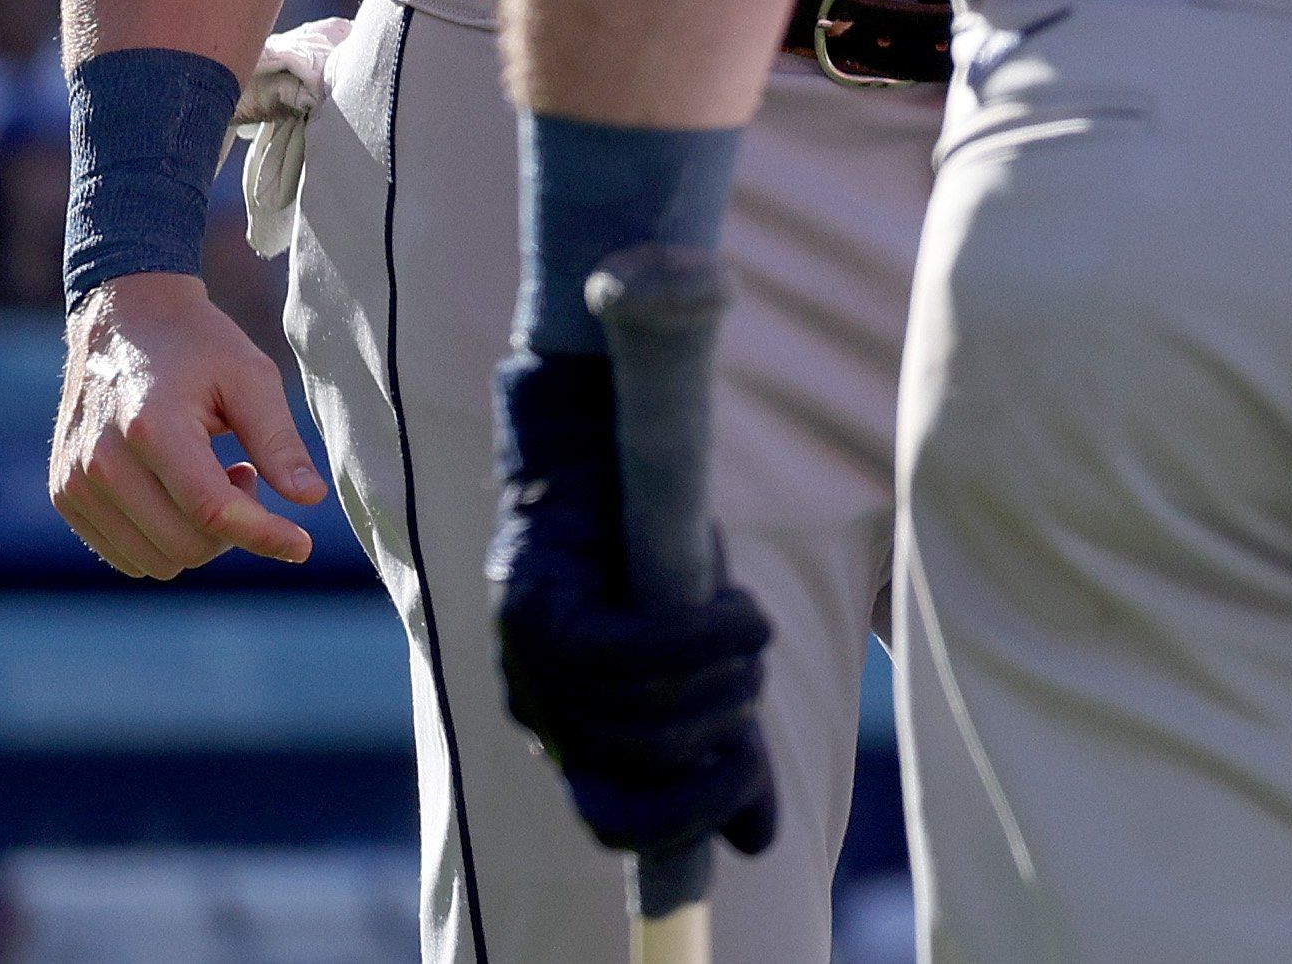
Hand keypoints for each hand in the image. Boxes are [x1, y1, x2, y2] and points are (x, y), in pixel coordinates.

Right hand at [50, 273, 326, 575]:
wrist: (122, 322)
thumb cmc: (197, 347)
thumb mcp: (252, 378)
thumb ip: (280, 442)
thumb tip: (310, 500)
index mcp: (153, 427)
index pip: (212, 510)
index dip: (264, 535)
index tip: (303, 547)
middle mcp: (102, 463)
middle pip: (186, 545)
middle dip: (233, 527)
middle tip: (245, 472)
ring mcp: (75, 484)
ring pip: (156, 561)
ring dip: (197, 535)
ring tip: (209, 475)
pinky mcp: (64, 496)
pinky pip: (126, 556)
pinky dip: (162, 537)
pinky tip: (174, 488)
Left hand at [491, 351, 776, 869]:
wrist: (594, 450)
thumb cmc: (646, 554)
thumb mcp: (690, 661)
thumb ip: (718, 741)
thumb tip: (755, 842)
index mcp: (568, 735)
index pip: (611, 820)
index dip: (682, 822)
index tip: (746, 782)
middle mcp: (539, 712)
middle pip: (642, 762)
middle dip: (723, 729)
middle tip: (758, 678)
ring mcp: (533, 665)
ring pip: (642, 710)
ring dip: (723, 680)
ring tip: (757, 635)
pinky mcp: (546, 612)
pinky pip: (633, 653)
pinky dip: (703, 639)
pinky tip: (744, 611)